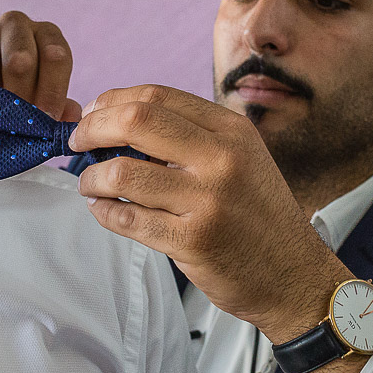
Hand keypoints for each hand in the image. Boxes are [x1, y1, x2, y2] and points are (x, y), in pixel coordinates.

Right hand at [0, 11, 81, 133]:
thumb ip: (61, 109)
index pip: (55, 56)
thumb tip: (72, 117)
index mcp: (46, 34)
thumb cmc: (20, 96)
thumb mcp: (44, 100)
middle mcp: (15, 23)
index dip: (51, 92)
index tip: (45, 119)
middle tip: (15, 125)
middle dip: (19, 100)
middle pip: (20, 60)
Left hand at [70, 85, 352, 344]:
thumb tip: (119, 123)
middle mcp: (223, 157)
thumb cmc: (258, 216)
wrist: (294, 275)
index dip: (113, 100)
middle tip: (77, 141)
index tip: (92, 113)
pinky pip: (129, 219)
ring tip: (90, 184)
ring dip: (92, 177)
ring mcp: (209, 199)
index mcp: (231, 130)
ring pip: (124, 173)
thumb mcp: (240, 159)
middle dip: (93, 128)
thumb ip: (190, 138)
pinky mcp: (194, 240)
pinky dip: (105, 213)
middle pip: (137, 121)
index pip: (158, 96)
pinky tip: (103, 211)